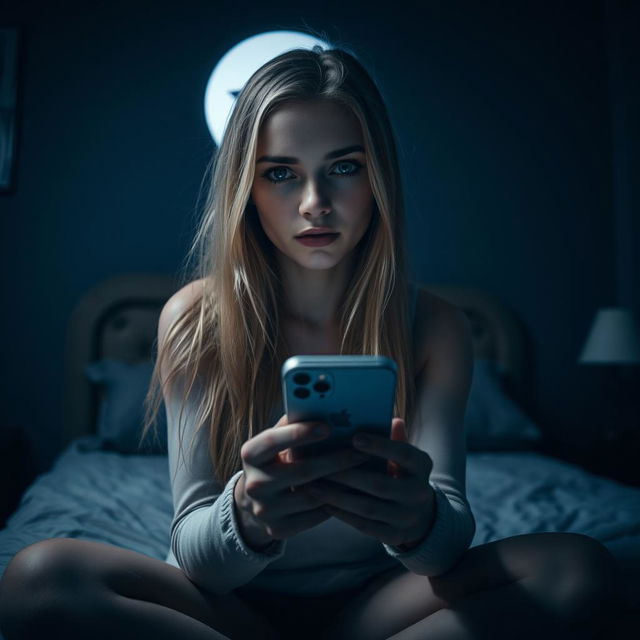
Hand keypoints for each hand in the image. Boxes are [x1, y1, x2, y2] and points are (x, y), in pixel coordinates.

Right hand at [235, 414, 371, 540]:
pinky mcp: (278, 529)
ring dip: (340, 484)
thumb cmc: (275, 459)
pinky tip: (351, 492)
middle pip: (300, 472)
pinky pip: (314, 516)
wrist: (254, 500)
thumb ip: (293, 424)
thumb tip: (326, 406)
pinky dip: (334, 503)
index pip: (273, 441)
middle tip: (361, 452)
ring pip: (311, 496)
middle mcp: (254, 483)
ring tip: (362, 472)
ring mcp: (264, 509)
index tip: (327, 426)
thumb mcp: (276, 441)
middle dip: (335, 460)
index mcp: (251, 454)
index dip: (299, 433)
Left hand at [301, 418, 435, 549]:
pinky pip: (363, 526)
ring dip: (338, 496)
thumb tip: (386, 416)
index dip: (380, 446)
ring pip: (368, 508)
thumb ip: (393, 437)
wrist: (419, 514)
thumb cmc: (400, 472)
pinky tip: (323, 503)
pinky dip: (342, 514)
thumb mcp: (402, 454)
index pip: (404, 454)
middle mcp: (418, 493)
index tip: (355, 437)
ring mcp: (406, 517)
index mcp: (422, 466)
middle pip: (380, 484)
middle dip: (348, 474)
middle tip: (321, 464)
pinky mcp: (393, 535)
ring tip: (313, 485)